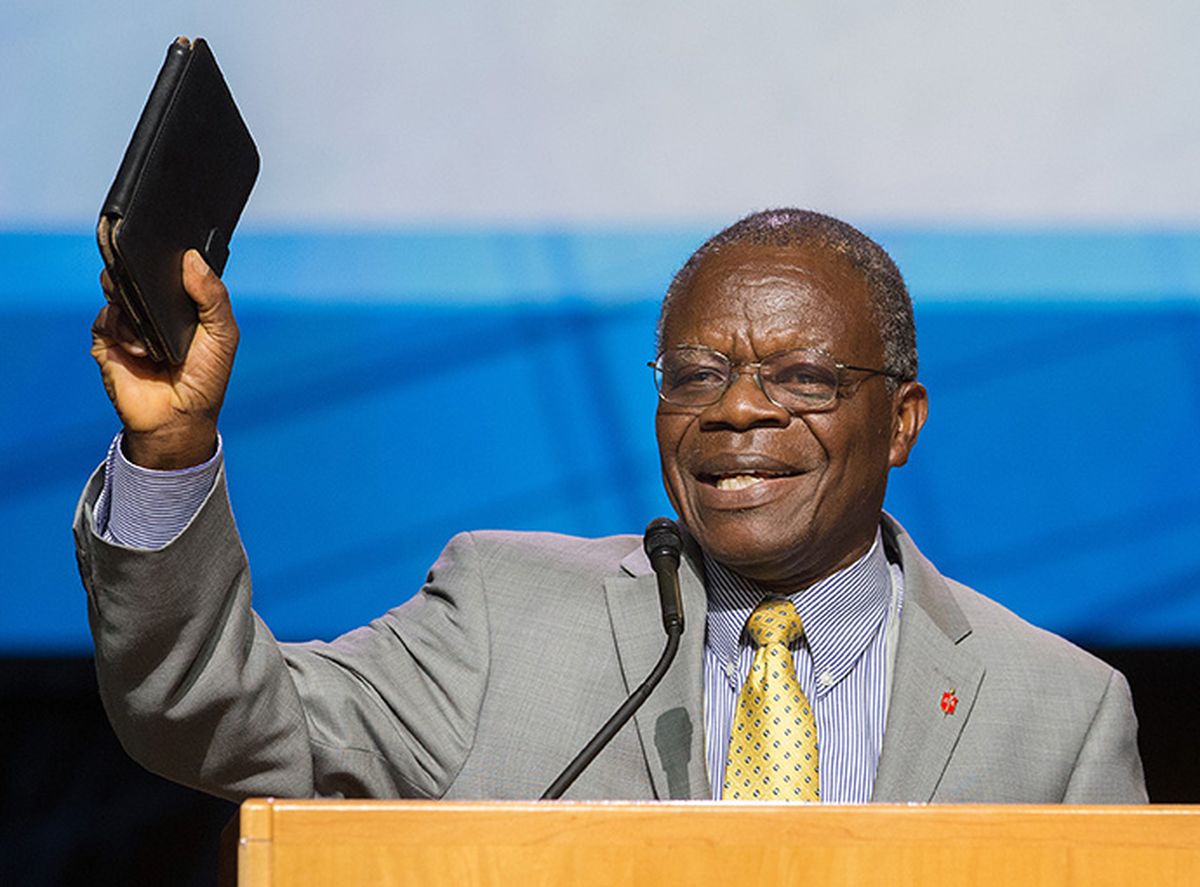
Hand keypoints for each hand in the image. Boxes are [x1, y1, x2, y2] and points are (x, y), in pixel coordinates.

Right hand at [92, 250, 238, 468]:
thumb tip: (192, 259)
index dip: (170, 255)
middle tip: (150, 275)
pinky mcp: (107, 340)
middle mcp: (152, 308)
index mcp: (181, 302)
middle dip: (140, 267)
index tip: (173, 246)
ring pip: (116, 287)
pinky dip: (122, 328)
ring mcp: (128, 322)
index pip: (169, 267)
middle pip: (136, 270)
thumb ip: (213, 296)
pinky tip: (141, 350)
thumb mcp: (223, 334)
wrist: (179, 417)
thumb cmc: (206, 377)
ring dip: (132, 300)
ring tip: (152, 327)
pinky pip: (105, 317)